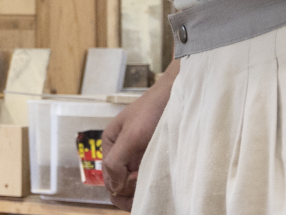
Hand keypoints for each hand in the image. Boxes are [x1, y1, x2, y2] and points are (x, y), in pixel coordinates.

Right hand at [102, 64, 175, 209]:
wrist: (177, 95)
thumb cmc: (153, 111)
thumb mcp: (131, 136)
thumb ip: (116, 161)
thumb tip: (114, 186)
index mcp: (110, 143)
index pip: (109, 179)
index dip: (122, 185)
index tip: (138, 177)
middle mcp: (120, 151)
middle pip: (119, 183)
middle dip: (130, 189)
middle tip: (145, 179)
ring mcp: (136, 154)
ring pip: (133, 183)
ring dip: (140, 188)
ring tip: (153, 180)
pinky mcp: (151, 156)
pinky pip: (145, 177)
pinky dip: (148, 183)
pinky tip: (157, 181)